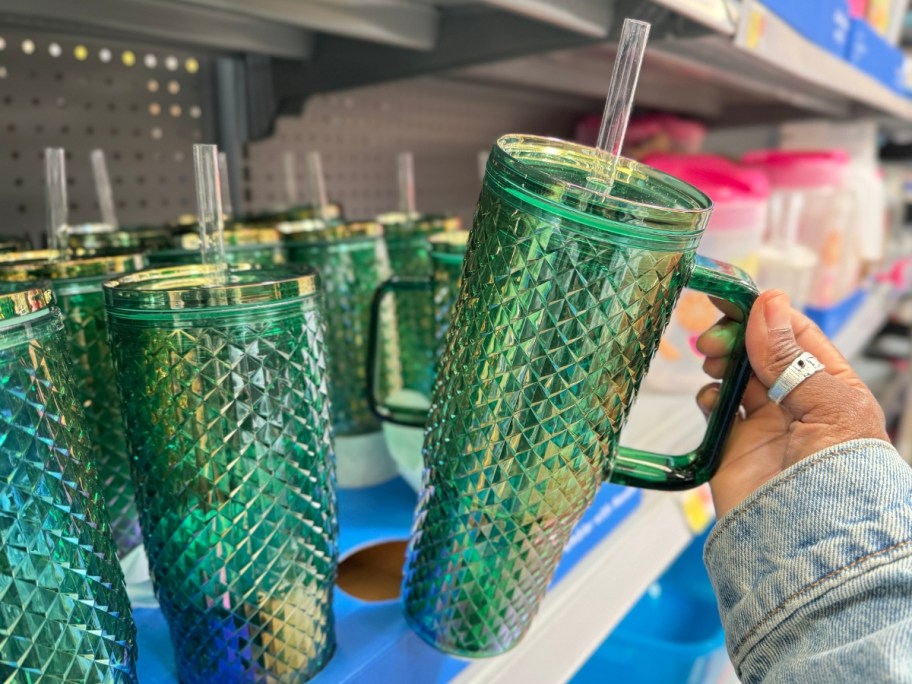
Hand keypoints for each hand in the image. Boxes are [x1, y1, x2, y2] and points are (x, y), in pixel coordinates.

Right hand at [697, 289, 888, 517]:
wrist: (810, 547)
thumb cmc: (841, 479)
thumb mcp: (826, 406)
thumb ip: (791, 356)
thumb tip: (768, 304)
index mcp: (831, 387)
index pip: (796, 334)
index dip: (765, 314)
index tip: (732, 300)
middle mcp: (798, 402)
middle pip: (761, 351)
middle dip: (736, 337)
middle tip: (715, 338)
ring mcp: (765, 425)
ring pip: (736, 374)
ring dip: (721, 361)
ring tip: (712, 362)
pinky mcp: (733, 447)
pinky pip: (716, 409)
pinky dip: (708, 396)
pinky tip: (711, 398)